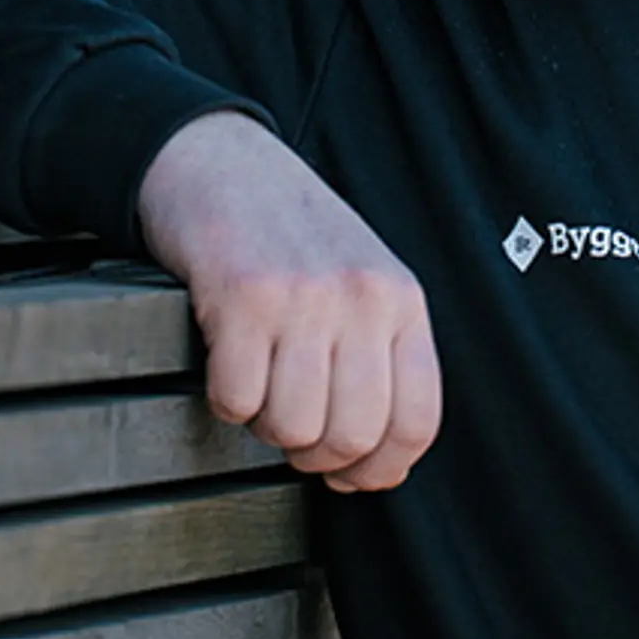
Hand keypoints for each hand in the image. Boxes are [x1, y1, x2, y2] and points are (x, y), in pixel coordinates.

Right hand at [136, 112, 442, 491]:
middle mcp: (361, 298)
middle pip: (354, 435)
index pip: (417, 420)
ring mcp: (303, 297)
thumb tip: (376, 462)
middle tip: (294, 434)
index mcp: (401, 301)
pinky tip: (228, 365)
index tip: (354, 477)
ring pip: (294, 427)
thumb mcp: (362, 281)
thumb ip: (379, 356)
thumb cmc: (288, 231)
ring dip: (267, 426)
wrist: (221, 162)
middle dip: (317, 456)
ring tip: (260, 389)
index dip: (381, 469)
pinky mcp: (242, 297)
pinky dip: (226, 400)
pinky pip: (238, 399)